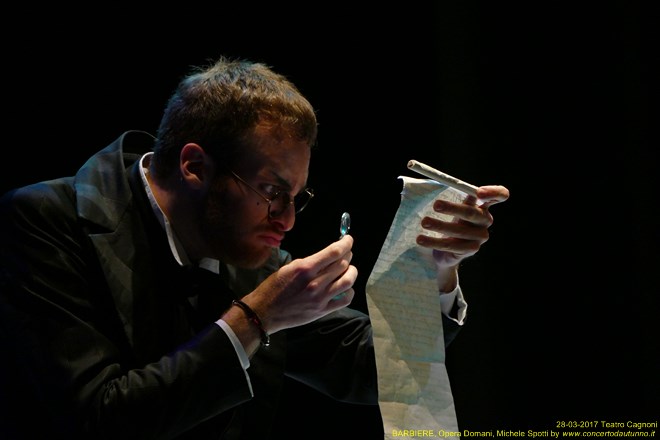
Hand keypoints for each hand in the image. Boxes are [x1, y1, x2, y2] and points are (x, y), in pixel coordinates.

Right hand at [242, 235, 356, 333]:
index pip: (334, 252)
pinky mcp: (322, 311)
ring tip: (349, 269)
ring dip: (352, 272)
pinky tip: (346, 288)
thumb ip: (309, 262)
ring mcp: (320, 298)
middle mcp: (315, 282)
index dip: (345, 244)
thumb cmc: (273, 288)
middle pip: (342, 264)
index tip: (348, 239)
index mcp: (305, 268)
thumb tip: (326, 257)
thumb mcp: (288, 268)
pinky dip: (349, 291)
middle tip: (346, 253)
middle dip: (348, 255)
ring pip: (347, 281)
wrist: (265, 312)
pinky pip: (345, 300)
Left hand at [417, 185, 509, 268]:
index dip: (493, 192)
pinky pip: (451, 245)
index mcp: (483, 205)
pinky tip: (421, 239)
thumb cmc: (450, 222)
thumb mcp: (451, 208)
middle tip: (435, 204)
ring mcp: (480, 236)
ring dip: (439, 226)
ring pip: (459, 231)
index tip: (478, 193)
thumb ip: (451, 195)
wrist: (447, 252)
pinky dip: (434, 241)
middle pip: (472, 213)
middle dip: (453, 208)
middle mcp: (485, 220)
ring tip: (424, 222)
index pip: (500, 195)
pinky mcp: (471, 249)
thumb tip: (435, 181)